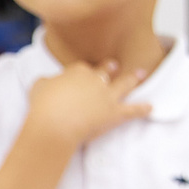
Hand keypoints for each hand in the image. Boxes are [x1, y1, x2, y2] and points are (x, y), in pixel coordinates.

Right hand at [24, 58, 152, 151]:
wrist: (55, 123)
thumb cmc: (43, 105)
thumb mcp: (38, 86)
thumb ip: (46, 82)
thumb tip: (48, 82)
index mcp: (78, 71)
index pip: (82, 68)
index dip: (81, 73)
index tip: (79, 76)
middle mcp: (96, 80)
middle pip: (105, 71)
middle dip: (110, 68)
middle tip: (114, 65)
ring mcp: (107, 96)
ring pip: (123, 84)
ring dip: (132, 79)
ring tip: (140, 74)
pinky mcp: (114, 113)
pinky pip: (131, 110)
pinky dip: (141, 109)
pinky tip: (150, 107)